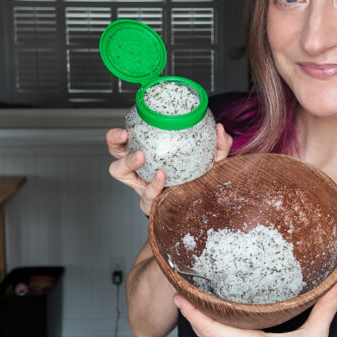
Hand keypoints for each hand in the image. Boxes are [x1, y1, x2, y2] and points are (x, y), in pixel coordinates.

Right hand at [106, 123, 232, 215]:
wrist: (200, 207)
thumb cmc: (196, 178)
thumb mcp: (207, 160)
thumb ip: (216, 146)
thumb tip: (220, 129)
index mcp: (148, 155)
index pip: (123, 143)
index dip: (117, 137)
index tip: (125, 131)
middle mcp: (139, 170)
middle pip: (115, 154)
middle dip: (116, 145)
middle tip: (129, 140)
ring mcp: (142, 187)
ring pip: (121, 175)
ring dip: (128, 163)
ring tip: (142, 157)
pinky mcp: (149, 204)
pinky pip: (145, 196)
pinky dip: (153, 185)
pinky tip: (161, 177)